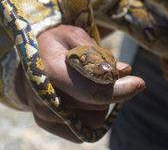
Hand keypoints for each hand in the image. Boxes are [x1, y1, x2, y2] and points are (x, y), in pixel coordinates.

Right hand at [17, 25, 144, 141]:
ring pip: (93, 121)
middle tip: (102, 73)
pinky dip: (90, 114)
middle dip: (108, 90)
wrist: (28, 59)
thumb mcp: (75, 36)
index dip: (120, 90)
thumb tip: (124, 71)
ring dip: (100, 104)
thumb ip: (98, 53)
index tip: (139, 82)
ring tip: (88, 83)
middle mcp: (43, 97)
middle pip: (96, 107)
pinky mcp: (46, 124)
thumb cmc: (55, 44)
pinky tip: (82, 97)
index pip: (93, 91)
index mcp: (50, 71)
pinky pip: (82, 130)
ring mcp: (43, 114)